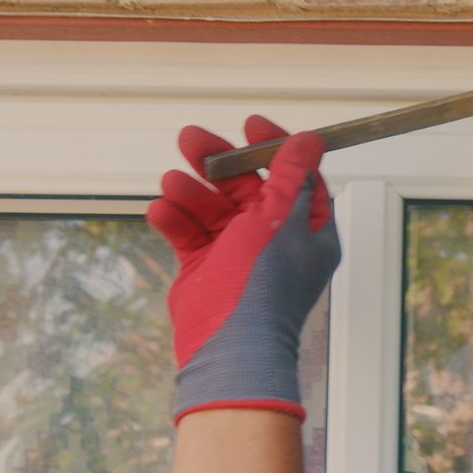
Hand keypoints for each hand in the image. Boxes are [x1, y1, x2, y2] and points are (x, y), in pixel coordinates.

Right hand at [147, 116, 339, 423]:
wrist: (230, 348)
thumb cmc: (264, 286)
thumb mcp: (279, 220)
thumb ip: (289, 177)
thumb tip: (310, 140)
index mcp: (306, 229)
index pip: (294, 176)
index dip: (273, 148)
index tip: (250, 124)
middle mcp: (274, 239)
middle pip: (246, 187)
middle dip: (218, 162)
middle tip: (189, 138)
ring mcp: (239, 254)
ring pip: (212, 208)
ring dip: (191, 192)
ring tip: (171, 182)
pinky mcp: (206, 268)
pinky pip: (189, 234)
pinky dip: (175, 220)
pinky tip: (161, 211)